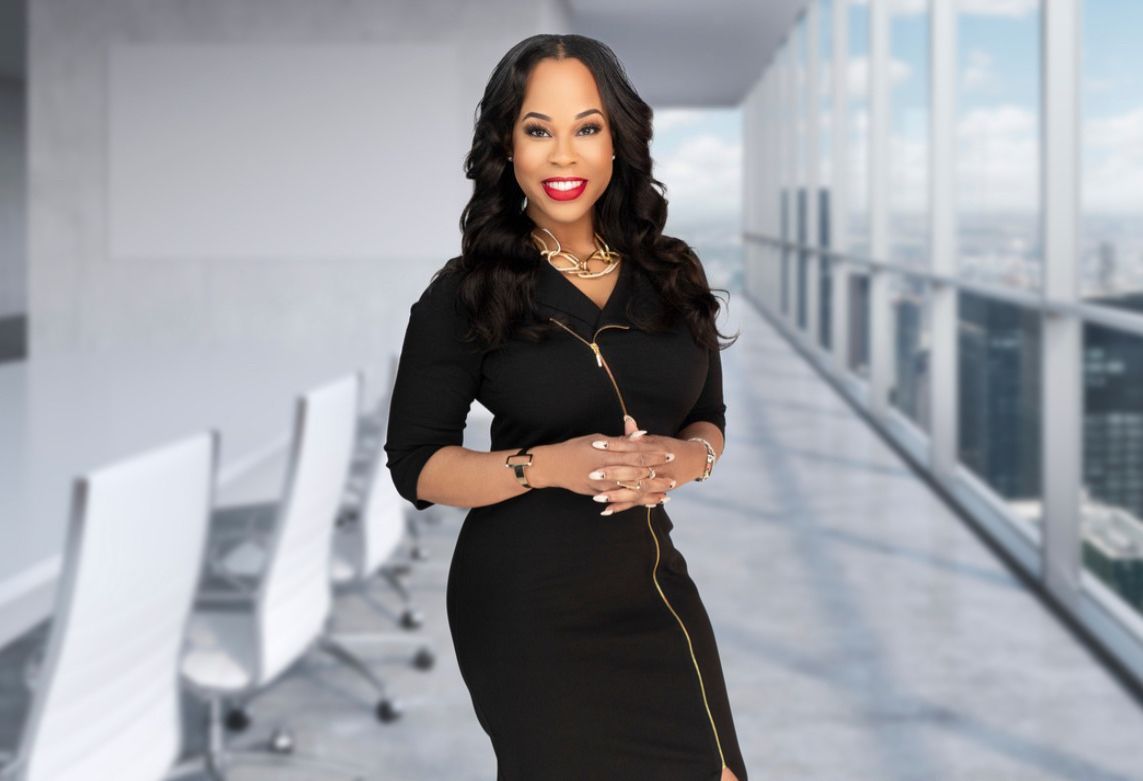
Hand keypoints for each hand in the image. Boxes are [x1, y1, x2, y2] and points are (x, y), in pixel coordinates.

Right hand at [530, 415, 675, 512]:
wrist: (552, 466)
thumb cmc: (575, 448)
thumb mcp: (597, 438)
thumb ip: (620, 440)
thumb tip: (641, 434)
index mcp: (609, 453)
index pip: (637, 453)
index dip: (654, 454)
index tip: (669, 453)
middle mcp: (607, 470)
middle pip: (638, 473)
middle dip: (657, 476)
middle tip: (674, 477)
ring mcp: (603, 484)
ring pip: (632, 490)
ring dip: (650, 492)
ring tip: (667, 493)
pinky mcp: (598, 493)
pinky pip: (621, 500)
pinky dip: (636, 501)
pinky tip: (649, 503)